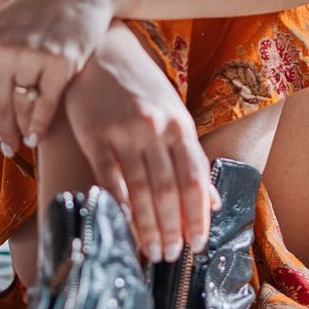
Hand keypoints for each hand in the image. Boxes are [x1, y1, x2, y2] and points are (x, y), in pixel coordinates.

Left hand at [0, 0, 116, 168]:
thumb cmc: (34, 13)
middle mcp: (4, 51)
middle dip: (3, 136)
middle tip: (8, 151)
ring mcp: (33, 56)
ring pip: (23, 108)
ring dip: (23, 130)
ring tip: (24, 142)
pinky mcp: (62, 62)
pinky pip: (47, 105)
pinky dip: (41, 123)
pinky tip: (38, 134)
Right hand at [64, 27, 220, 259]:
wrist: (101, 52)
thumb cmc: (140, 86)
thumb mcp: (174, 113)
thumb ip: (192, 156)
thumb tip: (213, 202)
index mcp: (180, 124)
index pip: (195, 180)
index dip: (198, 216)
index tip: (198, 244)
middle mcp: (155, 129)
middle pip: (168, 190)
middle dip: (172, 229)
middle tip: (172, 256)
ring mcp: (124, 132)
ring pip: (141, 190)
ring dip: (148, 227)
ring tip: (152, 251)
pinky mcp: (95, 135)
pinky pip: (109, 177)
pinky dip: (119, 205)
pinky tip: (124, 225)